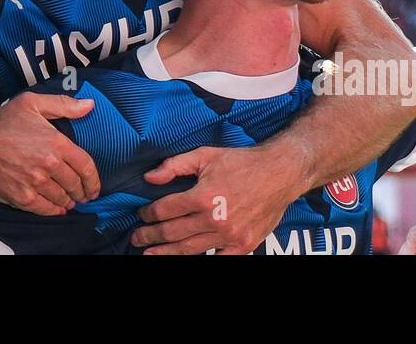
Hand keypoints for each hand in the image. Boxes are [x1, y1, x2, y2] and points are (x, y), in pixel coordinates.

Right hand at [0, 92, 99, 214]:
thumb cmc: (0, 122)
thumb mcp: (30, 103)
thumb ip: (63, 104)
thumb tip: (89, 105)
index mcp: (56, 142)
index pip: (85, 165)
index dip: (93, 179)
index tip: (94, 186)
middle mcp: (49, 165)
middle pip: (75, 184)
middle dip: (82, 191)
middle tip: (83, 195)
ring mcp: (35, 183)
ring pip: (62, 198)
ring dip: (69, 201)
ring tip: (70, 200)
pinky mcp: (21, 197)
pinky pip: (46, 209)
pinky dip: (54, 210)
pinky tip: (57, 208)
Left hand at [133, 145, 294, 254]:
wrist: (279, 174)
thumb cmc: (241, 162)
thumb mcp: (205, 155)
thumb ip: (174, 166)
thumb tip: (148, 178)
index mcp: (202, 195)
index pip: (165, 210)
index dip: (148, 214)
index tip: (142, 215)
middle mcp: (214, 218)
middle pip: (172, 232)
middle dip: (150, 236)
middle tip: (136, 239)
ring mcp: (229, 235)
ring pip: (189, 250)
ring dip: (167, 253)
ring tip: (151, 255)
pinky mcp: (243, 245)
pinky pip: (217, 260)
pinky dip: (201, 261)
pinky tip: (186, 260)